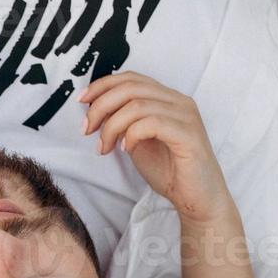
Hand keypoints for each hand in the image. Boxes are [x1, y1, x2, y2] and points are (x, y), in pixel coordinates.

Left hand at [80, 71, 232, 222]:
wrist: (195, 198)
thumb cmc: (168, 170)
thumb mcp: (135, 140)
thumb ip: (121, 121)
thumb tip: (94, 109)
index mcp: (167, 98)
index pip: (131, 78)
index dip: (103, 85)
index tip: (81, 101)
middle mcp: (179, 101)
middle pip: (130, 88)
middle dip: (100, 107)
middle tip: (86, 130)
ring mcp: (186, 116)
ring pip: (137, 106)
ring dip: (111, 126)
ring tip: (104, 147)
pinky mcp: (188, 134)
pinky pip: (151, 123)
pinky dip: (131, 134)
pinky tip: (126, 149)